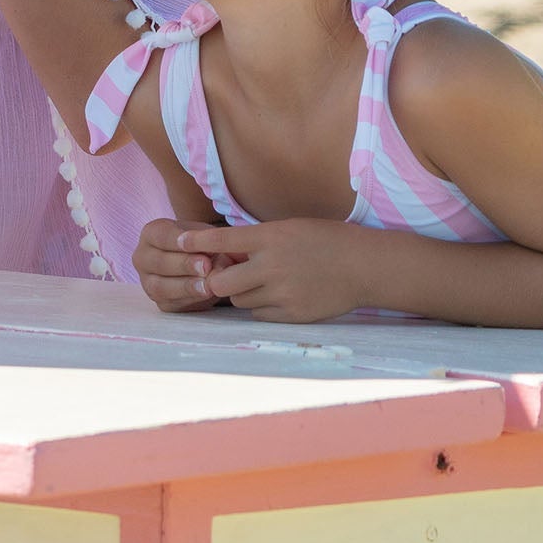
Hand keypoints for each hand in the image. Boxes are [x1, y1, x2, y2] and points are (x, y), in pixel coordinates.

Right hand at [134, 217, 236, 313]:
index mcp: (151, 234)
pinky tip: (206, 295)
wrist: (201, 264)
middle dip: (184, 265)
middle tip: (206, 266)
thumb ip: (211, 243)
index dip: (178, 240)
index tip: (196, 242)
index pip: (161, 236)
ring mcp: (148, 282)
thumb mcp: (206, 235)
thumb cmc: (200, 244)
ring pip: (160, 287)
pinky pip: (171, 304)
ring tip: (208, 286)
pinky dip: (191, 300)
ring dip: (186, 286)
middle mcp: (143, 258)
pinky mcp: (161, 303)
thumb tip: (222, 258)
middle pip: (159, 262)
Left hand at [176, 218, 369, 322]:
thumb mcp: (288, 228)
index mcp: (270, 237)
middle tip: (224, 274)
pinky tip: (274, 296)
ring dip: (239, 293)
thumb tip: (223, 251)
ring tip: (258, 283)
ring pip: (238, 300)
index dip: (196, 242)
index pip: (221, 240)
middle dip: (217, 279)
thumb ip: (256, 240)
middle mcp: (273, 265)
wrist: (364, 266)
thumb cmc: (324, 240)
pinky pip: (259, 314)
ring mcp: (283, 292)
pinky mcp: (293, 314)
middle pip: (221, 281)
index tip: (179, 241)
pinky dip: (259, 306)